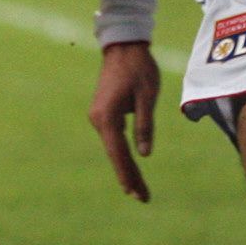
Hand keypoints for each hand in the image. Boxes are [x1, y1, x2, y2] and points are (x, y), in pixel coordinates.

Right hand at [88, 41, 159, 201]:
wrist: (123, 46)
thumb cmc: (139, 68)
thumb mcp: (148, 96)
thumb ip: (145, 125)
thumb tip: (144, 154)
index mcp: (108, 117)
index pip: (120, 154)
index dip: (129, 175)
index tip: (138, 193)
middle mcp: (98, 119)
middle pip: (115, 155)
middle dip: (128, 177)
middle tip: (143, 198)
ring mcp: (98, 116)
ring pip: (113, 148)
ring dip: (125, 166)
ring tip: (137, 188)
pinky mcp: (102, 113)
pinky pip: (113, 139)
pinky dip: (121, 154)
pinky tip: (129, 166)